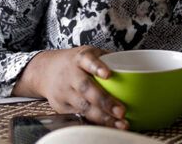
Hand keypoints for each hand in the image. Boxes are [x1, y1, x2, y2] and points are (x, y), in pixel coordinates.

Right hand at [13, 47, 127, 129]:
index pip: (87, 60)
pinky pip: (80, 116)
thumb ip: (108, 59)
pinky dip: (95, 123)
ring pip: (83, 106)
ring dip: (103, 117)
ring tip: (121, 124)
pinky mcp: (61, 107)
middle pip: (86, 88)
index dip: (97, 67)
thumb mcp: (89, 53)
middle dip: (105, 101)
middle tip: (122, 111)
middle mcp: (70, 75)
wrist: (45, 71)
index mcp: (79, 58)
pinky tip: (109, 127)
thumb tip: (135, 69)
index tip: (108, 74)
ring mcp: (64, 92)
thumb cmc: (75, 62)